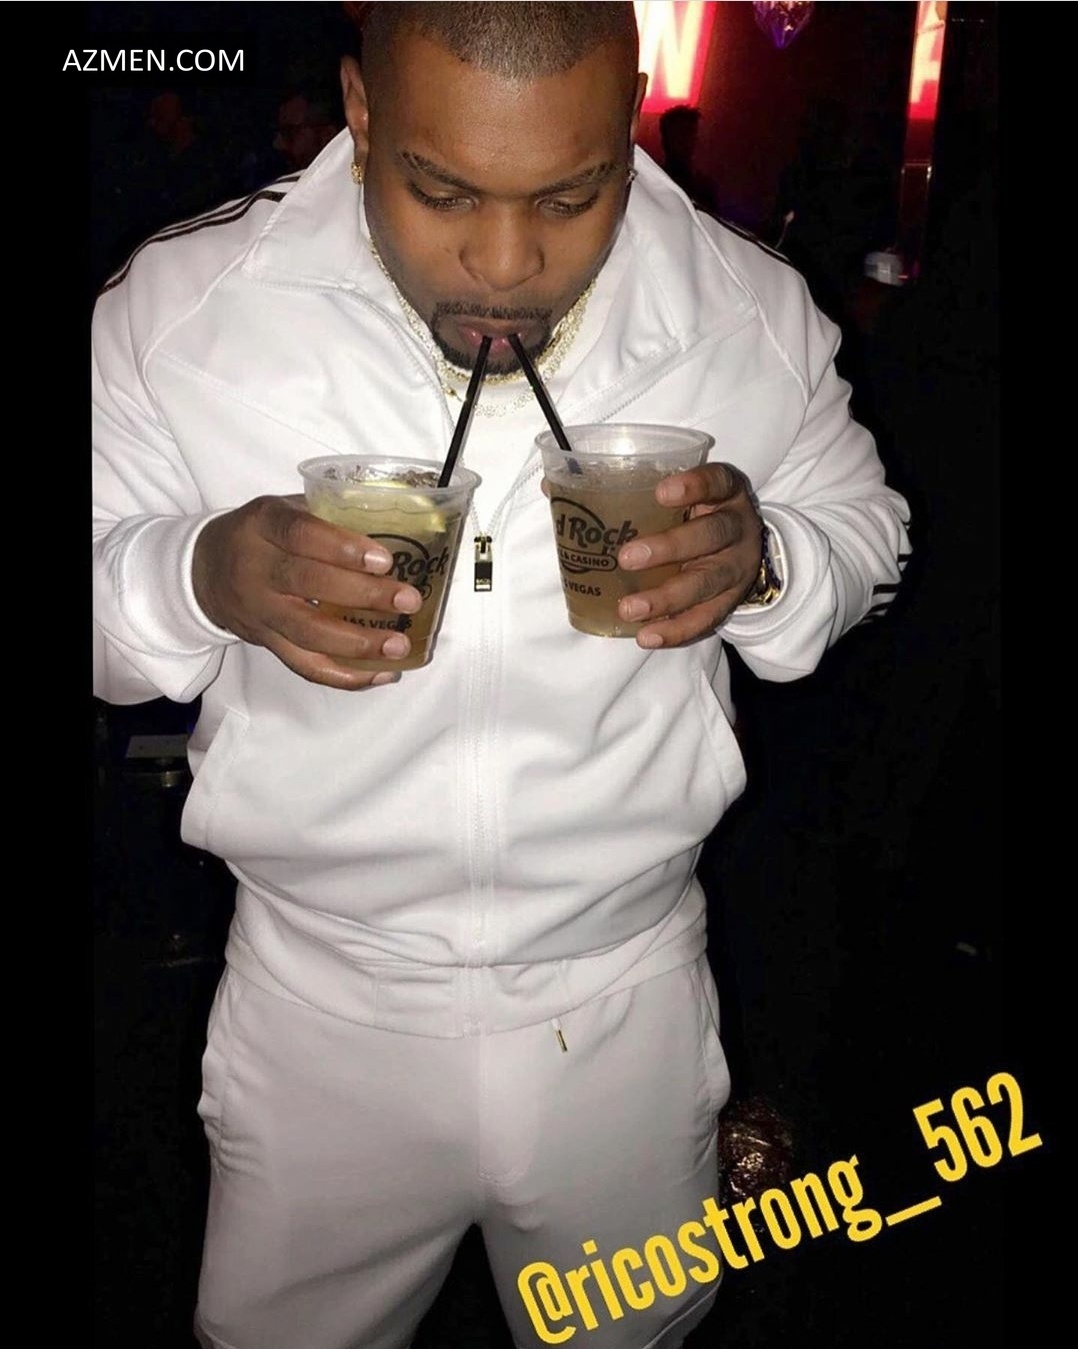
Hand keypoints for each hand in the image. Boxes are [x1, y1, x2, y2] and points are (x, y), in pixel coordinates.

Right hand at [192, 495, 423, 688]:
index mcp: (262, 525)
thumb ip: (327, 515)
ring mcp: (259, 610)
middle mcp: (256, 568)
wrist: (204, 571)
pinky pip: (304, 666)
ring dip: (358, 644)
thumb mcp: (281, 510)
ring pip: (307, 632)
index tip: (383, 559)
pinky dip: (345, 676)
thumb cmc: (260, 535)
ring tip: (398, 645)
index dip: (342, 547)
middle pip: (309, 583)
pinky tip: (381, 673)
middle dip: (364, 595)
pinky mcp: (266, 642)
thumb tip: (395, 527)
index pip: (300, 534)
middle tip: (407, 600)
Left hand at [616, 463, 763, 648]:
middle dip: (669, 548)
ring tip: (629, 609)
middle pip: (711, 535)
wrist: (740, 548)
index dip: (694, 486)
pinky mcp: (731, 601)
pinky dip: (676, 629)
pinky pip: (706, 618)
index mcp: (727, 493)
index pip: (717, 482)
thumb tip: (556, 487)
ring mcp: (737, 567)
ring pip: (707, 582)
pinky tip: (647, 636)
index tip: (661, 493)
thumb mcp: (683, 494)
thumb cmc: (696, 513)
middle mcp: (737, 528)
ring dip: (666, 598)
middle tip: (626, 558)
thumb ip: (634, 490)